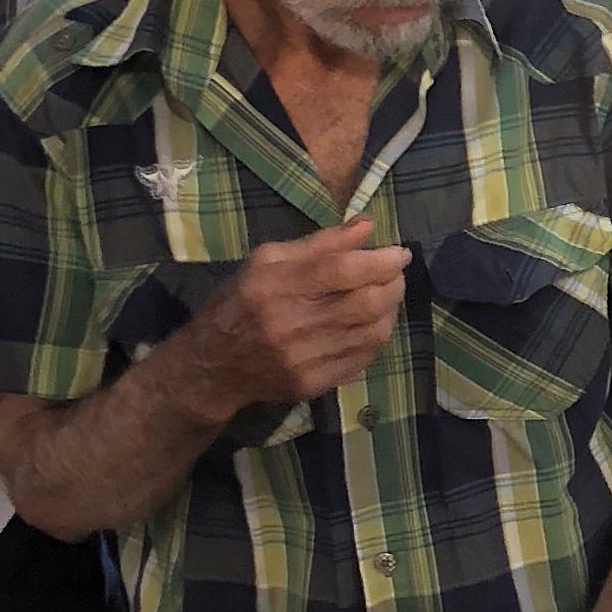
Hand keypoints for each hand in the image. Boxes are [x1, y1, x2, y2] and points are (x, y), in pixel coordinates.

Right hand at [192, 217, 410, 411]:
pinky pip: (363, 358)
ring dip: (390, 310)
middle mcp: (288, 324)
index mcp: (273, 286)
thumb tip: (366, 227)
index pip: (341, 270)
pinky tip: (372, 324)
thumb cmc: (239, 302)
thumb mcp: (266, 262)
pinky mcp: (312, 384)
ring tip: (387, 295)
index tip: (399, 253)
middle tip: (396, 274)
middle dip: (393, 284)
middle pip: (364, 303)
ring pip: (371, 333)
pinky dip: (376, 337)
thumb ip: (319, 244)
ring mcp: (302, 359)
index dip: (379, 260)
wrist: (212, 366)